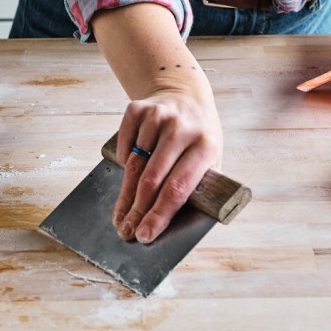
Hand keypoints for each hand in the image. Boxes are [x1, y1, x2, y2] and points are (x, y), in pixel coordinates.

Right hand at [112, 88, 222, 243]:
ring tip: (121, 214)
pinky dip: (123, 163)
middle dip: (137, 211)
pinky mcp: (138, 109)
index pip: (178, 189)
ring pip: (134, 165)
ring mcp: (158, 116)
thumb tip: (166, 224)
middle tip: (126, 231)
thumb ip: (195, 188)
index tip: (145, 235)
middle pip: (151, 180)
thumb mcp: (209, 160)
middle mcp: (181, 128)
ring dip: (125, 195)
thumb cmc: (198, 138)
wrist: (186, 95)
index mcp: (206, 145)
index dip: (159, 215)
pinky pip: (124, 146)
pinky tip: (128, 175)